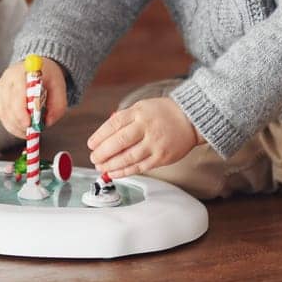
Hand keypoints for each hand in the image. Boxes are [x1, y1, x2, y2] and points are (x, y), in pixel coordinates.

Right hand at [0, 59, 67, 139]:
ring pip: (3, 113)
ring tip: (30, 131)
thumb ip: (58, 105)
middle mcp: (7, 80)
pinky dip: (12, 126)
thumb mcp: (59, 87)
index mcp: (22, 73)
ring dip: (16, 127)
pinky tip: (22, 129)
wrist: (36, 68)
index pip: (17, 93)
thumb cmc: (48, 77)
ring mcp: (0, 89)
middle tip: (33, 131)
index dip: (21, 111)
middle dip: (20, 123)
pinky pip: (2, 116)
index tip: (29, 124)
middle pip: (8, 106)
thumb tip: (47, 123)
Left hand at [87, 96, 202, 178]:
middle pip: (119, 142)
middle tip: (94, 158)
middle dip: (102, 152)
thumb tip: (105, 134)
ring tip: (101, 167)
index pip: (113, 125)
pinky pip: (139, 167)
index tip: (91, 144)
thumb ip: (125, 118)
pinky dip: (124, 172)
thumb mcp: (142, 107)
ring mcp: (154, 144)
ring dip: (111, 165)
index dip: (99, 136)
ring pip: (128, 157)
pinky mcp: (161, 157)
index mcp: (139, 113)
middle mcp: (146, 128)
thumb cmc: (163, 113)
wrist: (190, 119)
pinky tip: (114, 173)